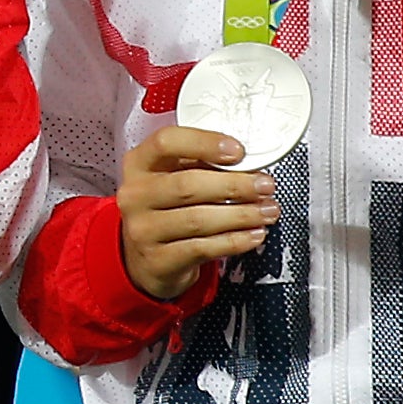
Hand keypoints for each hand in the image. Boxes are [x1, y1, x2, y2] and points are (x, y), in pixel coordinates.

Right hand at [116, 115, 278, 301]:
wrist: (145, 259)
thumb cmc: (166, 209)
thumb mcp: (172, 177)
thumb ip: (201, 164)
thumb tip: (248, 163)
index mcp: (139, 164)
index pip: (166, 143)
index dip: (204, 143)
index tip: (238, 151)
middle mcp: (135, 196)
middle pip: (187, 185)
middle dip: (234, 185)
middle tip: (265, 186)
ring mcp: (143, 230)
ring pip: (198, 220)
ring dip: (241, 215)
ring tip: (266, 211)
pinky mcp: (157, 260)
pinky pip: (202, 248)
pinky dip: (234, 241)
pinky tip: (253, 234)